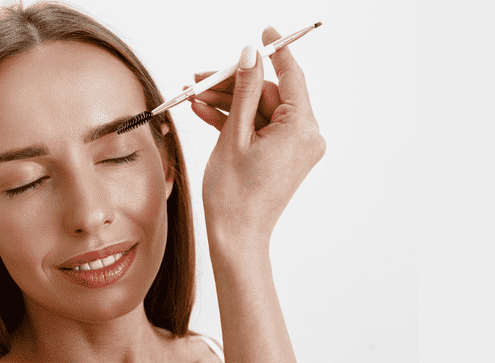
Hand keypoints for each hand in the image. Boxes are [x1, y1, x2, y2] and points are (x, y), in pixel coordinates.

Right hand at [191, 26, 325, 254]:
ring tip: (193, 97)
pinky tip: (205, 112)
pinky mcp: (281, 155)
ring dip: (227, 103)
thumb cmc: (234, 196)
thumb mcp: (233, 135)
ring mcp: (293, 147)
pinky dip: (234, 121)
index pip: (291, 76)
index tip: (265, 31)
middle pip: (268, 94)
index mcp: (301, 129)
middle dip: (232, 85)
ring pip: (259, 111)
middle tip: (200, 78)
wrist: (235, 237)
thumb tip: (249, 55)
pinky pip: (259, 128)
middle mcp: (305, 136)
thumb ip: (242, 90)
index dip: (275, 51)